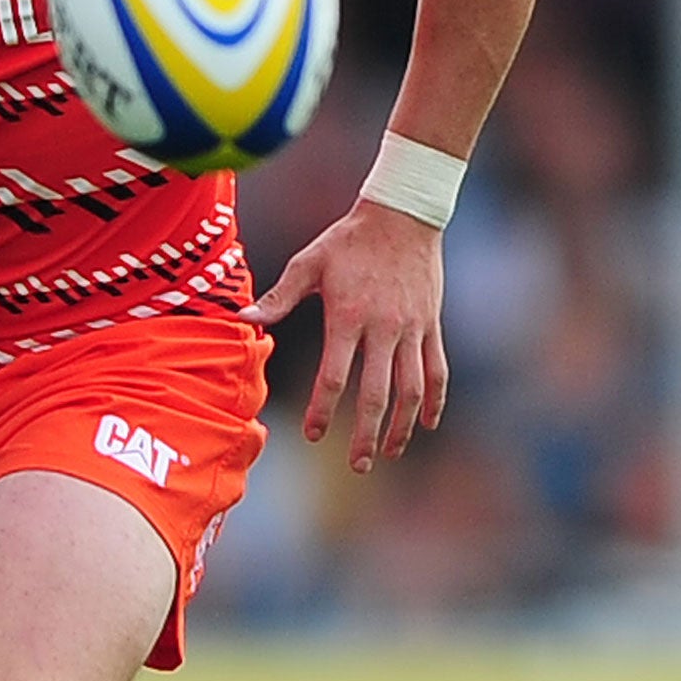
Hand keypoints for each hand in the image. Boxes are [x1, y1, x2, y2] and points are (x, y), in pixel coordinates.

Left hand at [239, 200, 448, 472]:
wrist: (404, 215)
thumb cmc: (348, 240)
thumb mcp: (309, 262)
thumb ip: (278, 297)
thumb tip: (242, 320)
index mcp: (348, 317)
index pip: (334, 376)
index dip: (323, 410)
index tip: (314, 435)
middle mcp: (384, 329)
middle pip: (378, 394)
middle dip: (367, 435)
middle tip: (357, 465)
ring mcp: (412, 329)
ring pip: (413, 390)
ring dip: (402, 426)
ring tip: (390, 453)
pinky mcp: (432, 325)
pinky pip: (438, 370)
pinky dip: (435, 400)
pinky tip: (426, 424)